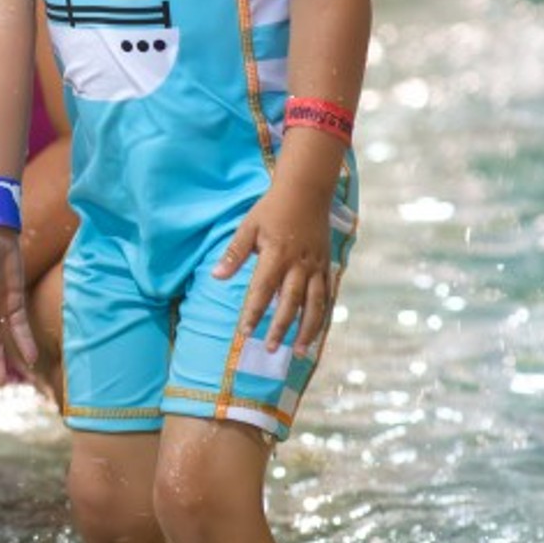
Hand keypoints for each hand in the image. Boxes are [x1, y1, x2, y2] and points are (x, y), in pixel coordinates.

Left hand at [212, 178, 334, 352]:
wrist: (306, 192)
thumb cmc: (272, 209)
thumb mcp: (248, 227)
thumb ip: (235, 254)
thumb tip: (216, 277)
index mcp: (277, 255)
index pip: (262, 290)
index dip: (253, 312)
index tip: (244, 333)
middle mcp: (299, 265)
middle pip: (290, 303)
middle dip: (281, 328)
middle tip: (271, 349)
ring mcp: (316, 267)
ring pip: (314, 304)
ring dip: (308, 330)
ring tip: (300, 351)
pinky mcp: (327, 266)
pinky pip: (327, 295)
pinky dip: (323, 315)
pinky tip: (317, 331)